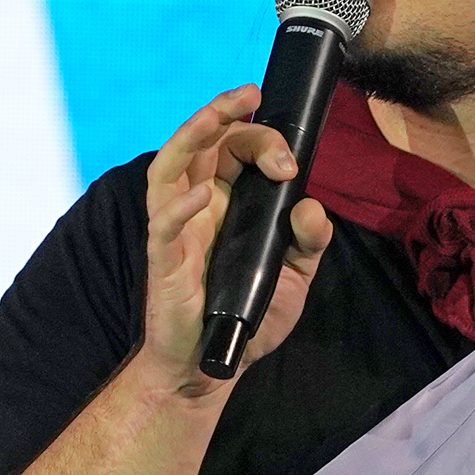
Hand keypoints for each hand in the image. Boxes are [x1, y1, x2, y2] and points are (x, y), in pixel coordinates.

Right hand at [136, 85, 332, 393]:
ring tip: (216, 112)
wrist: (217, 364)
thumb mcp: (296, 275)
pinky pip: (164, 223)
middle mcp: (200, 204)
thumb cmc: (250, 314)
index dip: (265, 140)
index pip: (237, 147)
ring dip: (192, 132)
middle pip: (206, 143)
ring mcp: (178, 227)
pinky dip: (181, 205)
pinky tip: (204, 196)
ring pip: (171, 165)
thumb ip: (309, 240)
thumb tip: (310, 208)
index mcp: (230, 200)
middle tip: (258, 110)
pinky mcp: (164, 258)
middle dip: (234, 120)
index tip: (290, 166)